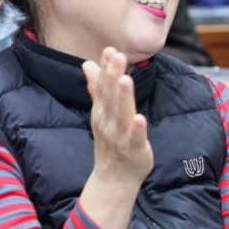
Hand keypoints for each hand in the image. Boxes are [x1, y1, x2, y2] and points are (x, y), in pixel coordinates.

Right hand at [76, 47, 152, 228]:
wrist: (113, 178)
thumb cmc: (110, 141)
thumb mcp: (101, 113)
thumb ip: (97, 88)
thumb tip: (88, 63)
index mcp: (102, 111)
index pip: (103, 86)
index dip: (106, 68)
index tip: (110, 50)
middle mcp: (108, 121)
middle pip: (110, 97)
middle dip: (113, 76)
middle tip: (117, 56)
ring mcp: (120, 136)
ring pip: (121, 115)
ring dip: (123, 98)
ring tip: (125, 80)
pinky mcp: (133, 150)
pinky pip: (134, 138)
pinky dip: (137, 129)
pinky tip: (140, 117)